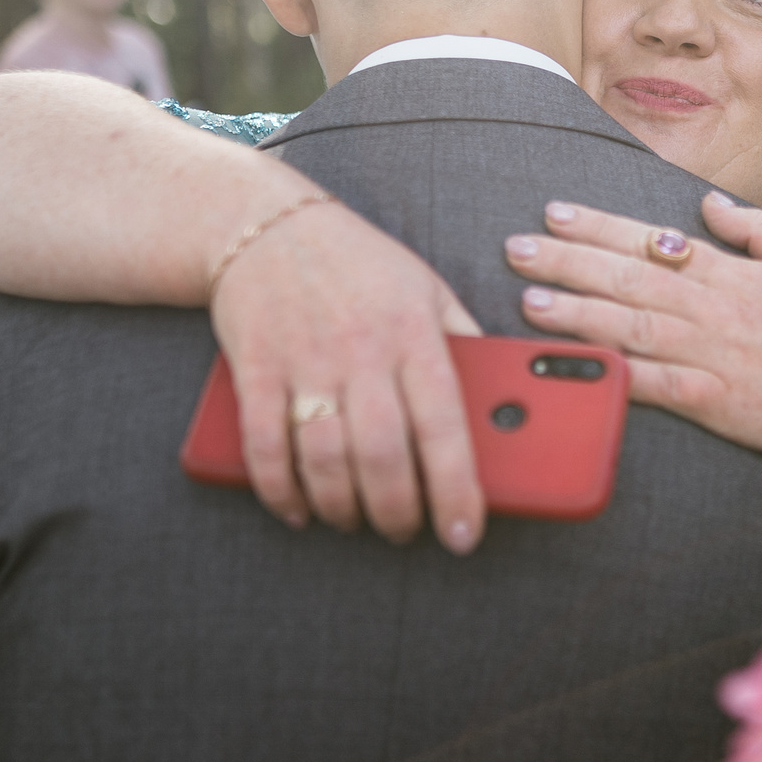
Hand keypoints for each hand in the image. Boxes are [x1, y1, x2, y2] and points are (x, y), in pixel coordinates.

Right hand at [210, 192, 485, 549]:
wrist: (268, 225)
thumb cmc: (361, 265)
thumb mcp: (428, 289)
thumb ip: (464, 343)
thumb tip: (506, 401)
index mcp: (414, 333)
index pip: (445, 426)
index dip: (457, 491)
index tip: (465, 536)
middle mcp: (361, 349)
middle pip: (382, 455)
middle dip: (397, 512)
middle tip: (406, 533)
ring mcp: (304, 361)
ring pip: (324, 458)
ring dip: (342, 508)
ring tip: (357, 522)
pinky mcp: (255, 369)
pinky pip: (265, 446)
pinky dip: (280, 491)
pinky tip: (298, 511)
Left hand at [504, 190, 761, 469]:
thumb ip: (756, 229)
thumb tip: (709, 205)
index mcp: (732, 274)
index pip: (650, 242)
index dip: (598, 226)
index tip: (555, 212)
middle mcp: (714, 309)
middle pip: (626, 278)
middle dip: (565, 261)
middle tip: (515, 247)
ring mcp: (713, 356)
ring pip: (629, 328)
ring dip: (574, 313)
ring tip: (528, 300)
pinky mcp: (717, 403)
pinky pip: (652, 388)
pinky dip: (611, 378)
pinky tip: (574, 370)